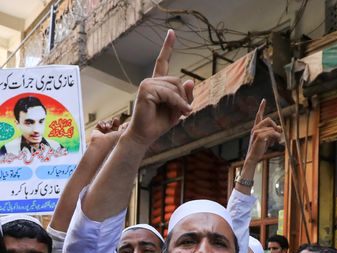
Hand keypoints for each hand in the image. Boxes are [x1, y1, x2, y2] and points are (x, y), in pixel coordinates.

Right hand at [89, 118, 123, 146]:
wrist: (101, 143)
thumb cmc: (113, 140)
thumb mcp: (122, 133)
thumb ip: (126, 128)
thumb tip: (128, 123)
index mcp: (116, 135)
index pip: (119, 127)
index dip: (120, 124)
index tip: (122, 124)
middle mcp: (110, 134)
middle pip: (113, 123)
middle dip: (115, 121)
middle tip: (115, 120)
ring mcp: (103, 132)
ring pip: (107, 122)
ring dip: (108, 123)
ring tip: (108, 127)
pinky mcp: (97, 130)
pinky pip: (100, 122)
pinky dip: (102, 123)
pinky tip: (103, 127)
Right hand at [124, 30, 194, 147]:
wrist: (145, 135)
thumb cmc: (160, 123)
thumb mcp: (178, 108)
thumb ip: (185, 95)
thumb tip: (190, 80)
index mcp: (158, 83)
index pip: (162, 61)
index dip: (167, 46)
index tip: (172, 32)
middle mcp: (151, 81)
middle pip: (177, 80)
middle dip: (184, 97)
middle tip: (184, 111)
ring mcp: (147, 84)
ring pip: (175, 87)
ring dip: (182, 102)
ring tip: (182, 114)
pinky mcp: (146, 90)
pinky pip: (169, 94)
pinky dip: (178, 104)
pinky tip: (181, 113)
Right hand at [243, 100, 282, 165]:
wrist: (253, 157)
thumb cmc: (259, 149)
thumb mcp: (268, 139)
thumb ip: (273, 133)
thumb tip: (280, 128)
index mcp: (256, 128)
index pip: (259, 115)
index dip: (261, 107)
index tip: (264, 100)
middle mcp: (255, 128)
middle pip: (268, 119)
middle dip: (275, 126)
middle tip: (279, 133)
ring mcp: (256, 132)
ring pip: (272, 128)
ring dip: (277, 134)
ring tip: (277, 141)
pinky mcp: (259, 136)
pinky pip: (272, 133)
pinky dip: (277, 137)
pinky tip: (276, 142)